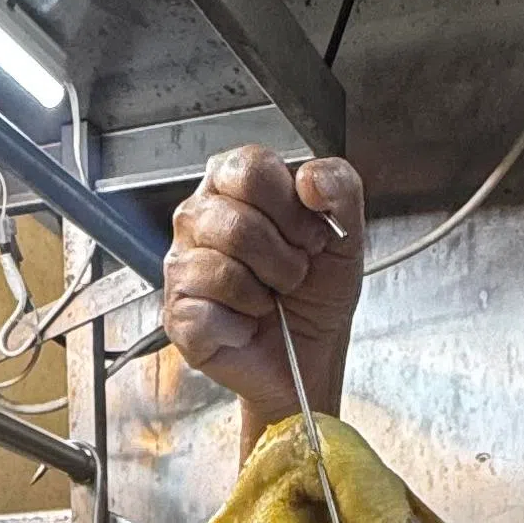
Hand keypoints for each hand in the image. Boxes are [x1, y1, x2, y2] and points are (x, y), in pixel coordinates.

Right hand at [164, 146, 365, 437]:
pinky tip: (246, 323)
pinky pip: (207, 312)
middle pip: (233, 221)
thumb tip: (310, 178)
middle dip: (281, 257)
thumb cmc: (317, 292)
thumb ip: (340, 188)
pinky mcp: (177, 312)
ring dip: (263, 292)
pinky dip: (242, 324)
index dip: (289, 207)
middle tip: (293, 274)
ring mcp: (181, 264)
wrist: (310, 354)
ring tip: (270, 299)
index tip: (309, 236)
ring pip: (220, 266)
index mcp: (234, 185)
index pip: (250, 168)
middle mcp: (199, 217)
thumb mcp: (346, 234)